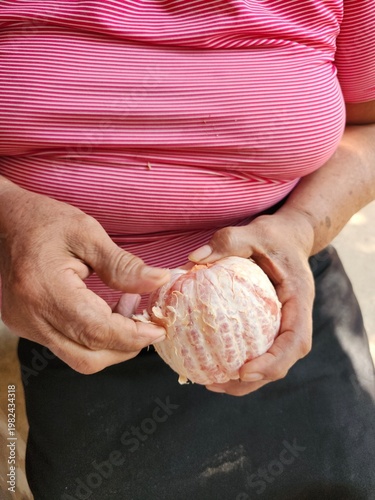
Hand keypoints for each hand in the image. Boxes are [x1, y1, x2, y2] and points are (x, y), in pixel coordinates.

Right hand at [0, 183, 169, 373]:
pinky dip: (93, 337)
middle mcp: (31, 316)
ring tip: (126, 308)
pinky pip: (67, 345)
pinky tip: (105, 309)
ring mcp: (26, 325)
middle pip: (87, 357)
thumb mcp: (87, 233)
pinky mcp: (27, 326)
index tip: (158, 329)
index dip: (132, 335)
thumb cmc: (45, 221)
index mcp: (44, 289)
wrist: (5, 222)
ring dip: (111, 343)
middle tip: (147, 322)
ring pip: (78, 357)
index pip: (95, 330)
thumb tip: (159, 281)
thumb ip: (123, 265)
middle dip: (125, 347)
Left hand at [188, 208, 314, 395]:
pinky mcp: (274, 323)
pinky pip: (261, 348)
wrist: (291, 236)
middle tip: (217, 384)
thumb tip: (193, 259)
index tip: (244, 371)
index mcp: (299, 300)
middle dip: (255, 380)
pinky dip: (241, 361)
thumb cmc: (273, 236)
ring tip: (210, 383)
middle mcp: (297, 317)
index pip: (295, 341)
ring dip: (246, 379)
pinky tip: (214, 362)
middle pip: (285, 360)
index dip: (274, 362)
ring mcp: (287, 322)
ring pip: (273, 360)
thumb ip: (227, 242)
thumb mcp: (253, 232)